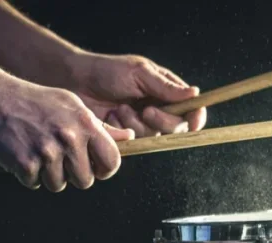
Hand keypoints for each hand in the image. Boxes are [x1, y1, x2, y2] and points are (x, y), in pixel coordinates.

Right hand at [0, 79, 134, 191]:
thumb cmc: (39, 103)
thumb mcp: (74, 106)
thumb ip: (101, 127)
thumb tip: (129, 138)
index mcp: (85, 125)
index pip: (112, 160)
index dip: (106, 169)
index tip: (97, 168)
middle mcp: (69, 139)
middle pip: (85, 180)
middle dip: (75, 176)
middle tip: (63, 163)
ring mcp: (47, 152)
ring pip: (59, 185)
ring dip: (50, 176)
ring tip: (42, 156)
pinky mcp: (25, 164)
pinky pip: (35, 184)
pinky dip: (29, 176)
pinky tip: (26, 156)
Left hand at [67, 53, 206, 136]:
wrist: (75, 82)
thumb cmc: (107, 71)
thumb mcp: (139, 73)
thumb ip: (166, 87)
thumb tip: (195, 93)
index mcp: (167, 92)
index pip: (192, 110)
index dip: (195, 118)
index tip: (191, 122)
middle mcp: (160, 109)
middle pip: (178, 128)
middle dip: (162, 121)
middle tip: (146, 110)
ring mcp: (144, 124)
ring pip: (155, 136)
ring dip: (137, 123)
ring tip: (120, 108)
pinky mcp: (128, 136)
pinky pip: (135, 142)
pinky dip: (123, 130)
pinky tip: (112, 118)